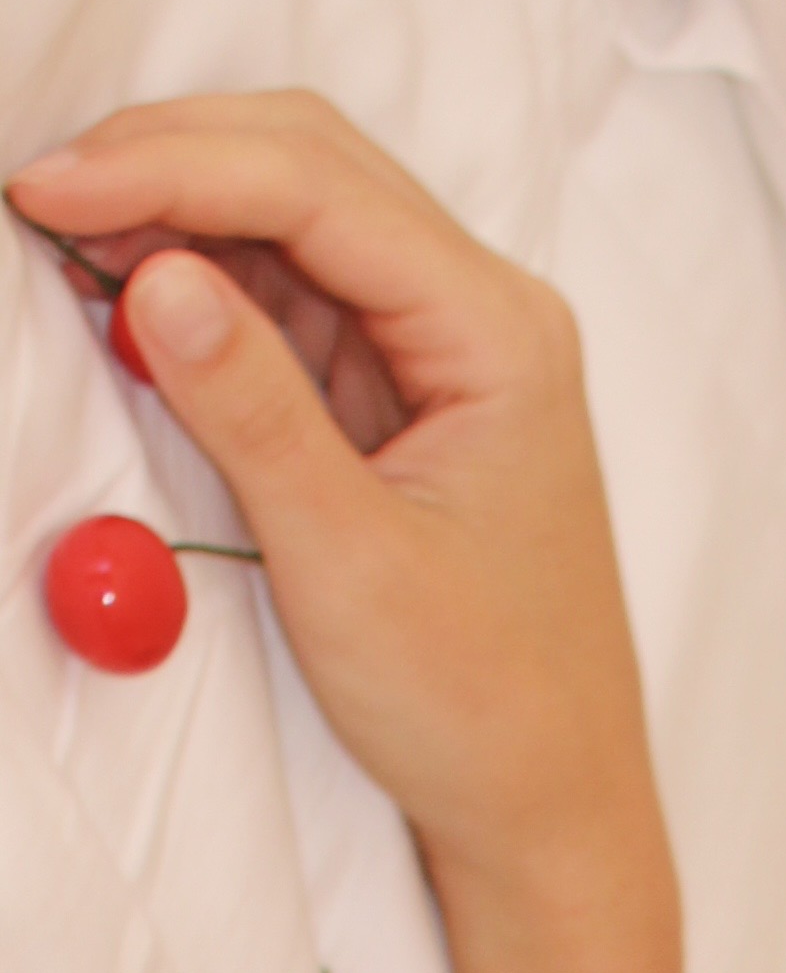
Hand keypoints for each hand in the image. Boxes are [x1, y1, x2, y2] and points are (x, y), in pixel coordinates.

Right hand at [7, 95, 644, 938]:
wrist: (548, 809)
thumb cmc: (483, 707)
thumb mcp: (348, 563)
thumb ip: (254, 413)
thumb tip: (153, 282)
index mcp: (500, 338)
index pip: (320, 188)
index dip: (172, 166)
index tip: (50, 189)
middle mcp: (486, 322)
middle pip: (312, 172)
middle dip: (171, 163)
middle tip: (43, 194)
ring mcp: (447, 358)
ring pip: (297, 228)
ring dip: (182, 219)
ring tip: (68, 239)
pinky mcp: (406, 405)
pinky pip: (298, 306)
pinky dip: (211, 291)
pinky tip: (134, 298)